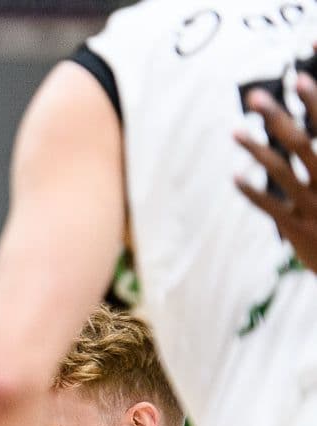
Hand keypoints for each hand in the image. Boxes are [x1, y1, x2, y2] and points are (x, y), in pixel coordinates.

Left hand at [235, 75, 316, 270]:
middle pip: (301, 143)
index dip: (315, 102)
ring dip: (256, 149)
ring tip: (235, 130)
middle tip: (255, 96)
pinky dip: (251, 191)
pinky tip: (235, 176)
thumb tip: (307, 133)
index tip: (300, 78)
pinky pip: (269, 207)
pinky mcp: (298, 229)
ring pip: (280, 172)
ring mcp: (314, 206)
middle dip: (277, 118)